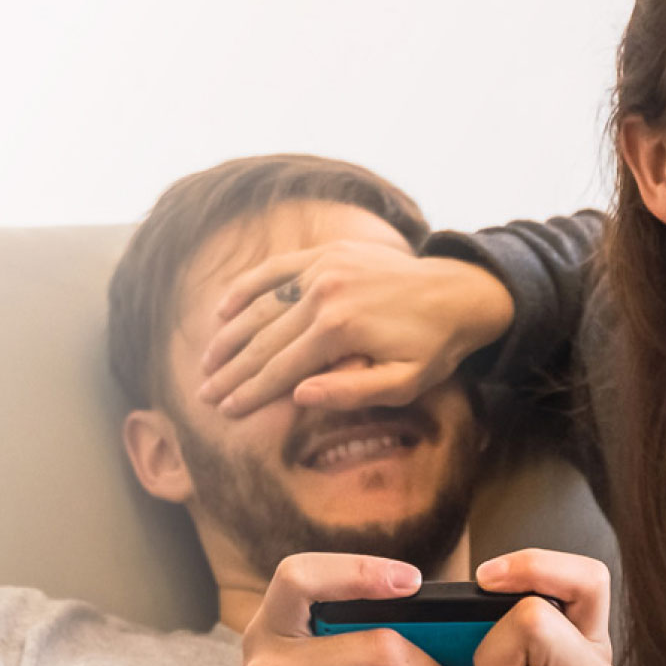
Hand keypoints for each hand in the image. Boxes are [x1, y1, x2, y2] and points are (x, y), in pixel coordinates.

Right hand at [193, 241, 513, 417]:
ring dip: (230, 336)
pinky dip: (246, 288)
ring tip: (207, 363)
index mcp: (340, 329)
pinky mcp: (325, 254)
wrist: (460, 291)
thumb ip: (351, 392)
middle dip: (231, 371)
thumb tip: (299, 396)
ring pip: (261, 306)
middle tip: (205, 394)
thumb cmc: (434, 346)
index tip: (225, 412)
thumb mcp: (404, 383)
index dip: (250, 393)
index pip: (280, 369)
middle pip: (263, 340)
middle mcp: (324, 293)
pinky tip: (224, 310)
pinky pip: (275, 271)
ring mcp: (322, 268)